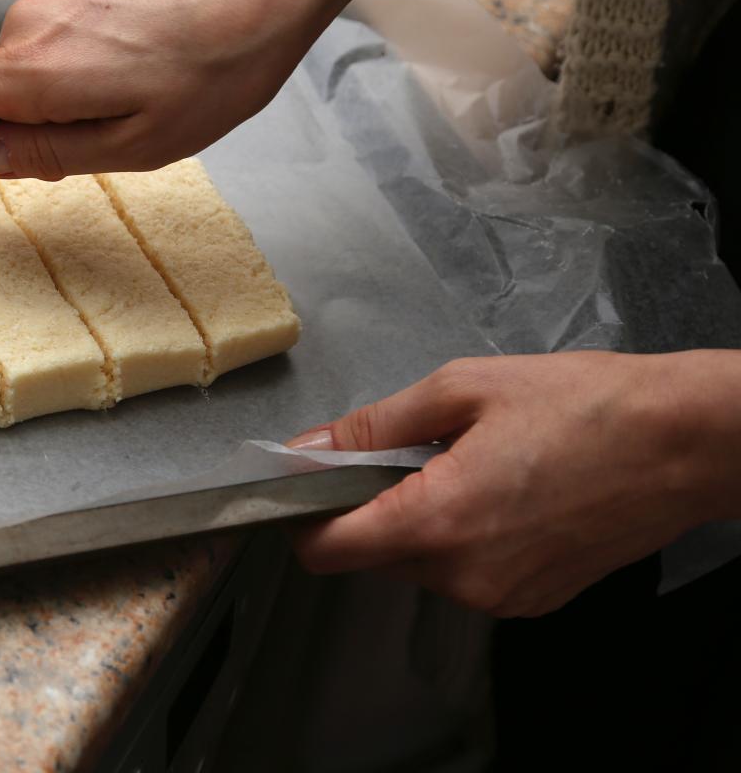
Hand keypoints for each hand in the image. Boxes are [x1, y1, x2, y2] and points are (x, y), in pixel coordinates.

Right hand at [0, 0, 371, 208]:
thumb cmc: (218, 64)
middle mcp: (27, 24)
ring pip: (16, 73)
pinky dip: (65, 82)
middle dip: (7, 139)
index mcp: (31, 69)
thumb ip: (42, 154)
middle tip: (76, 167)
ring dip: (44, 111)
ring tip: (124, 122)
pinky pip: (46, 47)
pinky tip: (131, 87)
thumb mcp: (134, 143)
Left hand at [288, 351, 740, 616]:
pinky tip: (502, 491)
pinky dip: (464, 538)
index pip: (326, 551)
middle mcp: (464, 577)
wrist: (684, 443)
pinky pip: (466, 574)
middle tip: (411, 450)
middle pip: (371, 555)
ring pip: (419, 565)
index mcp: (437, 523)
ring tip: (468, 464)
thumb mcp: (462, 390)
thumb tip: (310, 446)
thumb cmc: (583, 405)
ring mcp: (501, 597)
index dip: (305, 515)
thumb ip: (374, 425)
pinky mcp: (532, 600)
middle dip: (372, 506)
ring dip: (421, 520)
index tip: (313, 481)